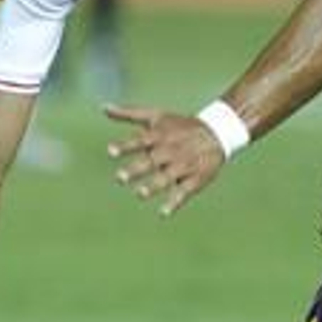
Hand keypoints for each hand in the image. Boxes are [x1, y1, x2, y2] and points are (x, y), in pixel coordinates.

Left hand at [106, 104, 226, 215]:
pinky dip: (175, 202)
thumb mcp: (156, 116)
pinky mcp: (195, 178)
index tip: (110, 151)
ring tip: (140, 194)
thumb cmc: (180, 126)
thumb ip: (129, 114)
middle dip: (137, 169)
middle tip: (120, 178)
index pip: (140, 140)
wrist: (217, 133)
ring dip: (154, 185)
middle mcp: (171, 151)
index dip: (126, 146)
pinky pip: (184, 191)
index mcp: (159, 136)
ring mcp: (184, 165)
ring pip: (168, 177)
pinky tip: (163, 213)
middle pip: (152, 161)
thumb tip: (103, 108)